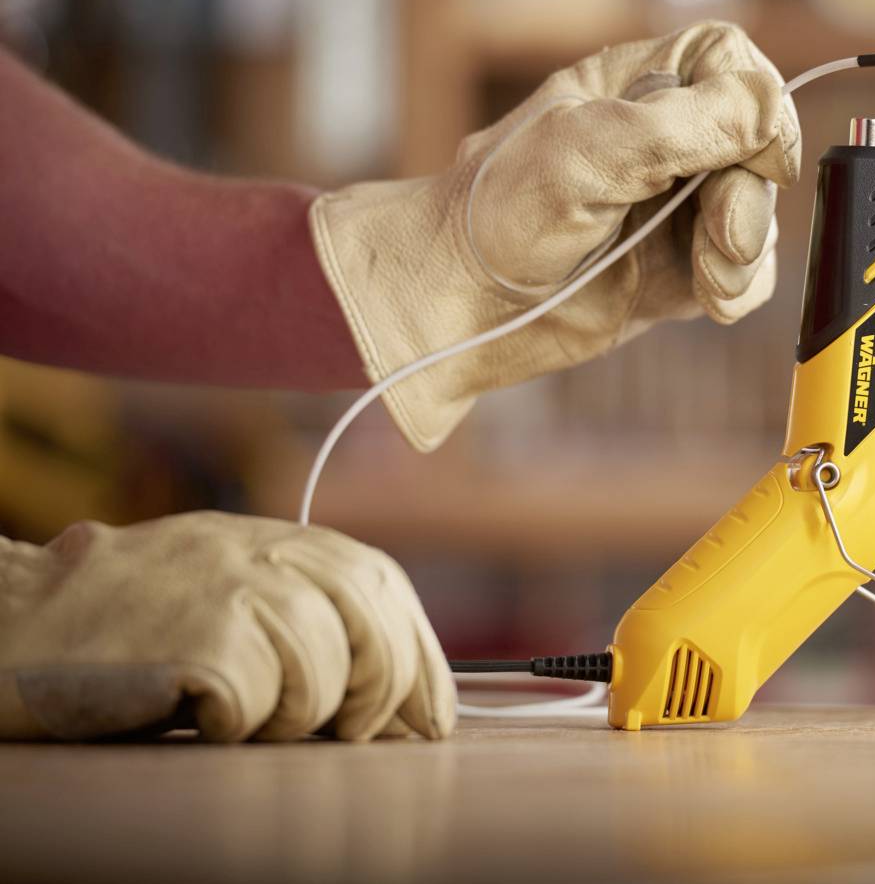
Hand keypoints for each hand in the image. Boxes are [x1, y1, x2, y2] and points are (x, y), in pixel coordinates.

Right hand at [0, 513, 454, 741]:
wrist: (9, 626)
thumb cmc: (119, 630)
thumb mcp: (221, 591)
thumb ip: (301, 612)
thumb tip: (394, 697)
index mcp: (275, 537)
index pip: (380, 582)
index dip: (419, 653)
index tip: (433, 715)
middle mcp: (263, 550)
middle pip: (374, 625)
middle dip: (382, 693)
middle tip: (356, 736)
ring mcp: (234, 588)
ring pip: (323, 674)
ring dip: (296, 718)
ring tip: (242, 718)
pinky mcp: (204, 637)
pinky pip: (261, 705)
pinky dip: (238, 726)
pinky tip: (197, 714)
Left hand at [312, 20, 801, 450]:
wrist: (461, 309)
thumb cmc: (499, 213)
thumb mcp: (590, 150)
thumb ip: (686, 124)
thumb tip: (773, 108)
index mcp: (636, 83)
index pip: (729, 62)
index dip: (759, 103)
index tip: (765, 156)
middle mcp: (665, 137)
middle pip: (758, 142)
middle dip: (749, 195)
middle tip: (720, 237)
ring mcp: (675, 205)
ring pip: (760, 209)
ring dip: (745, 248)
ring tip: (707, 279)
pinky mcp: (680, 265)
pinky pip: (746, 267)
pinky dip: (739, 285)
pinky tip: (710, 301)